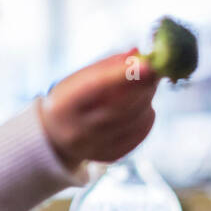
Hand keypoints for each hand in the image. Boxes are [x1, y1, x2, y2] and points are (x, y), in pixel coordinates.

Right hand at [39, 49, 158, 170]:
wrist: (56, 135)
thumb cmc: (72, 98)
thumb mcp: (80, 78)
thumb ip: (108, 65)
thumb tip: (138, 54)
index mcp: (62, 105)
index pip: (95, 87)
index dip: (122, 75)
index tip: (148, 64)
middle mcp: (75, 131)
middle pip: (120, 107)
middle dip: (142, 86)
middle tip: (154, 70)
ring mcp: (92, 148)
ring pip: (133, 120)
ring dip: (146, 100)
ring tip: (145, 88)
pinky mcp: (109, 156)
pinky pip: (138, 135)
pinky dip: (146, 118)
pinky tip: (143, 108)